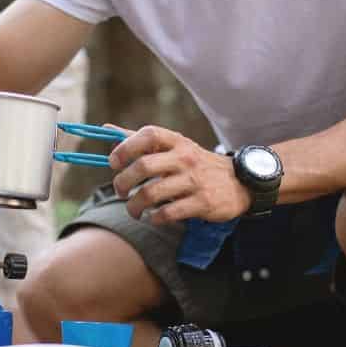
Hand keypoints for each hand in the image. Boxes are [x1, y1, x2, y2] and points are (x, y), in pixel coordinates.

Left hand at [108, 125, 251, 224]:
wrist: (239, 183)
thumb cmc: (195, 164)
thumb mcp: (174, 147)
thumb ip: (141, 140)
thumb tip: (106, 129)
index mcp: (176, 141)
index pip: (147, 135)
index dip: (125, 148)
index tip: (113, 163)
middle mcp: (185, 158)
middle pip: (144, 166)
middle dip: (123, 182)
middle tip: (120, 192)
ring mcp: (195, 180)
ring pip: (152, 193)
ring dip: (134, 205)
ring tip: (133, 210)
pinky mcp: (202, 203)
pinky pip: (169, 213)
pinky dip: (155, 218)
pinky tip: (153, 217)